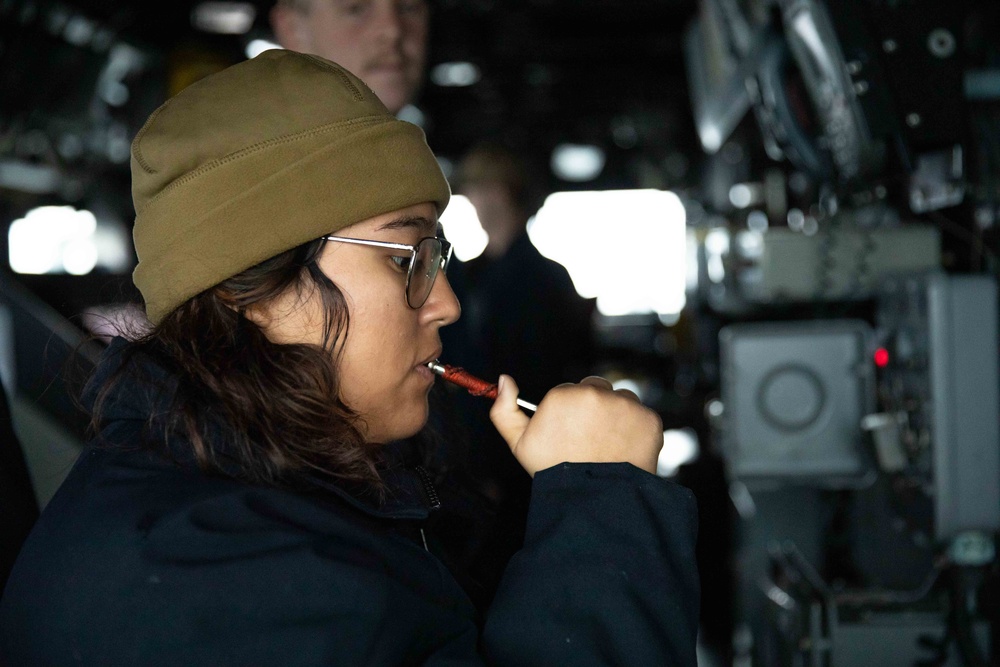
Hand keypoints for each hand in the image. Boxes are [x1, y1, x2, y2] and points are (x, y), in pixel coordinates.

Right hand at [489, 375, 662, 476]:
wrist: (594, 500)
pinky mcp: (648, 419)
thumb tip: (504, 379)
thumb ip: (504, 410)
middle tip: (591, 437)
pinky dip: (637, 430)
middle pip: (596, 389)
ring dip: (617, 415)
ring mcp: (625, 405)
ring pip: (621, 400)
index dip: (569, 412)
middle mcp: (594, 393)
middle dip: (594, 407)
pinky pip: (642, 416)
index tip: (570, 432)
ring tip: (609, 446)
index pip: (569, 390)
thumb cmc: (555, 473)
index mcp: (563, 394)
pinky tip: (626, 450)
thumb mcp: (519, 444)